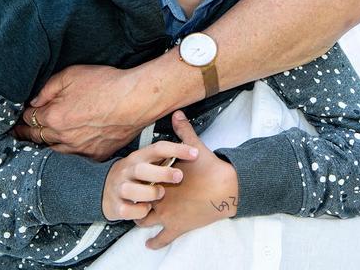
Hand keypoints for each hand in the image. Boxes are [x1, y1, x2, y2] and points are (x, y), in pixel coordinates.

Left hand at [14, 64, 149, 159]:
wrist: (135, 100)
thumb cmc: (106, 84)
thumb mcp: (71, 75)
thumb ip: (47, 88)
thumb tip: (33, 101)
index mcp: (54, 117)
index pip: (28, 120)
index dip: (22, 117)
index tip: (18, 117)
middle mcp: (63, 137)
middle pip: (36, 138)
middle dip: (25, 133)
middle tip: (17, 132)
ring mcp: (79, 149)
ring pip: (52, 152)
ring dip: (43, 145)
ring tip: (37, 141)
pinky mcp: (95, 155)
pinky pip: (73, 158)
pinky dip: (65, 152)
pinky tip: (64, 147)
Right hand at [102, 140, 198, 221]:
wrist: (105, 190)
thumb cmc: (134, 174)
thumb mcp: (147, 158)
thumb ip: (166, 145)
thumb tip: (180, 115)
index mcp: (139, 157)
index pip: (158, 149)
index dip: (176, 150)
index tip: (195, 153)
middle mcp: (129, 171)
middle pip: (143, 169)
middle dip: (162, 173)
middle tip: (179, 176)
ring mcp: (121, 188)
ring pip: (132, 190)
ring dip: (148, 194)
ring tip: (160, 195)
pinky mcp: (117, 207)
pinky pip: (128, 211)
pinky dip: (139, 212)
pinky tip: (147, 210)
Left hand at [135, 111, 238, 249]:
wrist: (226, 188)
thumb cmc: (209, 168)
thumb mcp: (194, 147)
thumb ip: (182, 131)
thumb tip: (178, 113)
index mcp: (160, 178)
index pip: (138, 182)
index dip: (134, 183)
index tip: (133, 182)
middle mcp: (159, 197)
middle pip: (137, 202)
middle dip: (135, 201)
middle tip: (135, 199)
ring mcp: (167, 215)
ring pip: (143, 221)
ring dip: (141, 220)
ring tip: (140, 219)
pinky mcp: (178, 228)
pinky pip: (161, 239)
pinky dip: (155, 243)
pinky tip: (150, 245)